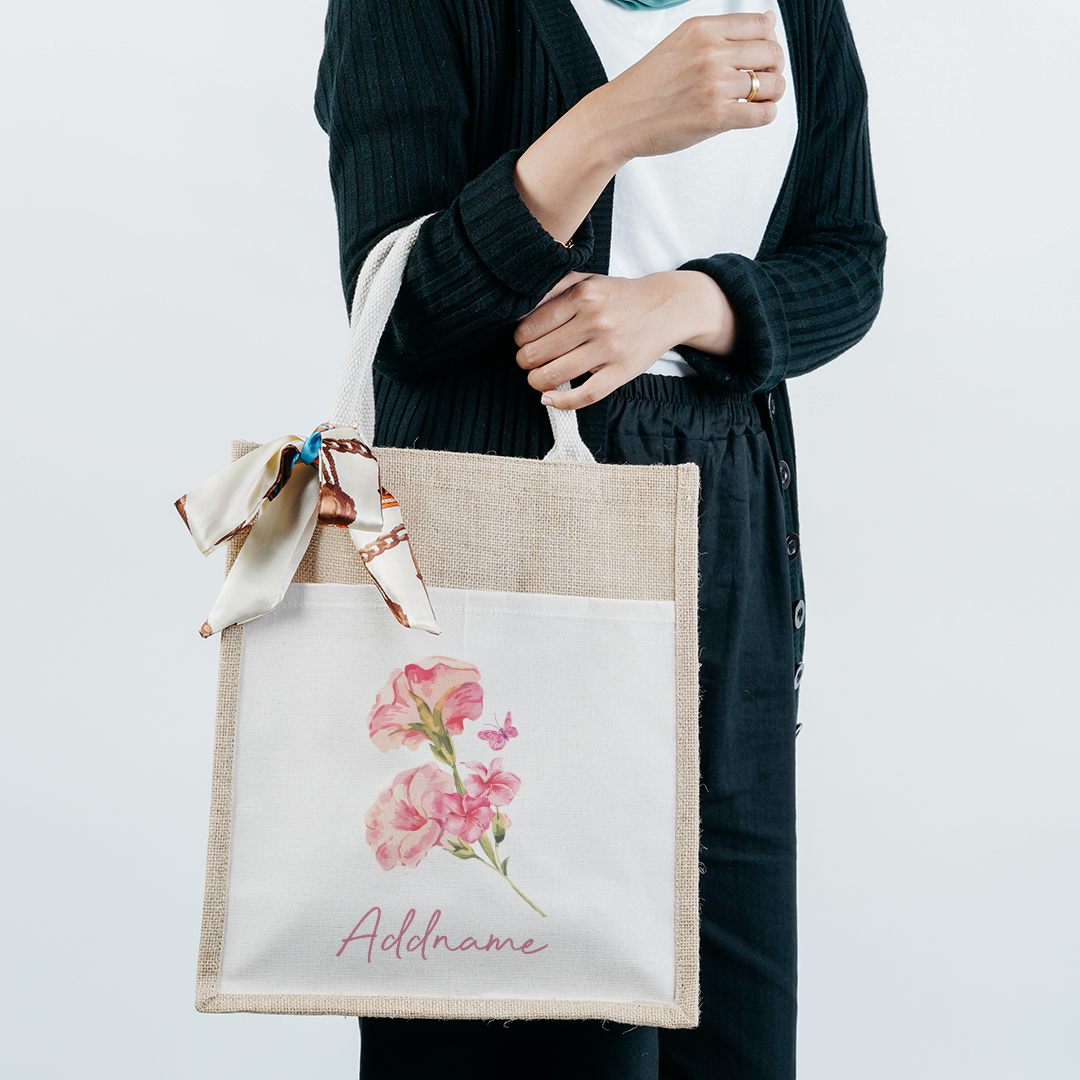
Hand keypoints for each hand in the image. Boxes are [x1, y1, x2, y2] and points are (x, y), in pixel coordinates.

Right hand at [512, 12, 785, 247]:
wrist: (617, 120)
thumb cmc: (647, 86)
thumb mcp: (681, 43)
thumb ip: (723, 32)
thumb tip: (769, 20)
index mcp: (702, 30)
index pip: (762, 24)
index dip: (769, 42)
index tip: (759, 58)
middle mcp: (711, 53)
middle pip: (772, 53)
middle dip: (774, 69)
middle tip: (762, 82)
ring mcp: (714, 85)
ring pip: (773, 84)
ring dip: (773, 94)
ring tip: (758, 101)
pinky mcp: (716, 117)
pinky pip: (763, 114)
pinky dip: (766, 115)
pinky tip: (753, 115)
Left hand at [514, 271, 735, 409]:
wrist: (666, 307)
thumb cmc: (618, 297)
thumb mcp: (586, 280)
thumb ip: (552, 290)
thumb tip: (517, 313)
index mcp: (582, 296)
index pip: (531, 326)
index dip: (519, 339)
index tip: (522, 342)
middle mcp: (595, 320)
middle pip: (537, 352)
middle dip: (525, 360)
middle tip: (528, 360)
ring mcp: (609, 348)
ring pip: (555, 374)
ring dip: (536, 381)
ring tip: (538, 378)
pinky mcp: (622, 371)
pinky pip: (585, 395)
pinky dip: (561, 402)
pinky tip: (549, 399)